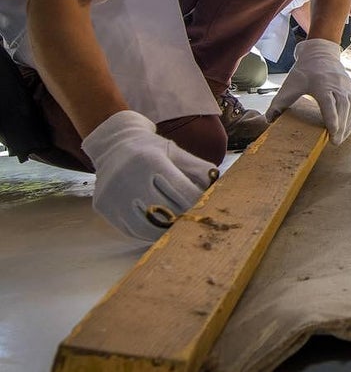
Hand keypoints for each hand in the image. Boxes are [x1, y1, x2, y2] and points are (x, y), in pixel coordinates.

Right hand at [80, 110, 215, 241]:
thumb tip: (219, 189)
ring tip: (177, 229)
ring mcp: (113, 195)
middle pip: (165, 211)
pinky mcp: (103, 207)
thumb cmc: (152, 149)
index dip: (197, 203)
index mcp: (151, 161)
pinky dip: (147, 233)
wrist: (114, 144)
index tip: (206, 208)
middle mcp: (129, 178)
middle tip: (194, 222)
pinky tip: (158, 228)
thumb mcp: (177, 153)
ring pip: (146, 227)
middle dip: (183, 218)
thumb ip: (200, 170)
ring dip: (165, 231)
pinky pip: (130, 230)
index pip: (182, 192)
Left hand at [266, 39, 350, 145]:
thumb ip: (279, 103)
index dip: (332, 119)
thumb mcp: (289, 85)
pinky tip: (347, 128)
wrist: (320, 53)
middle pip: (343, 108)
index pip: (329, 104)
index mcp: (321, 84)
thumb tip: (269, 120)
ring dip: (348, 125)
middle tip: (335, 142)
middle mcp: (338, 85)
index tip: (332, 133)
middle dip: (341, 127)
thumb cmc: (304, 70)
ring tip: (340, 139)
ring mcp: (347, 86)